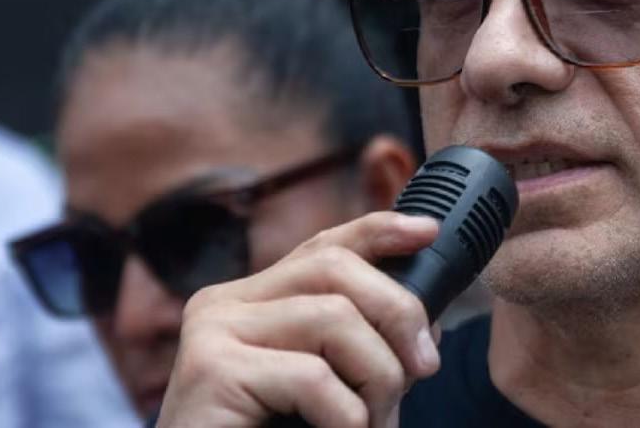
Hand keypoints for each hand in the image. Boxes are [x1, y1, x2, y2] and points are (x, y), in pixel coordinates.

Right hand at [156, 212, 440, 427]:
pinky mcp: (211, 371)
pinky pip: (311, 376)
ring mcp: (213, 332)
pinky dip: (348, 416)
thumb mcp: (326, 388)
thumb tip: (427, 322)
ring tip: (378, 425)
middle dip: (397, 310)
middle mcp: (225, 304)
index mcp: (251, 301)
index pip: (322, 247)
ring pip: (334, 317)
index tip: (428, 233)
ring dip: (378, 376)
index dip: (379, 232)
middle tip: (424, 368)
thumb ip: (361, 347)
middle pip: (334, 267)